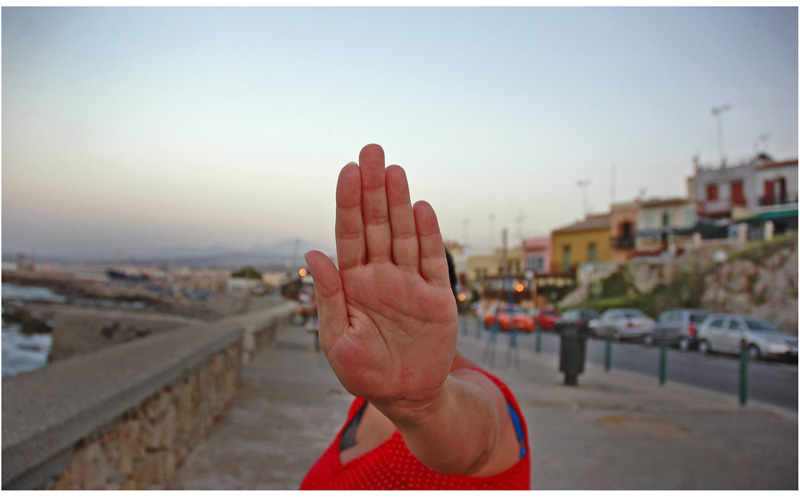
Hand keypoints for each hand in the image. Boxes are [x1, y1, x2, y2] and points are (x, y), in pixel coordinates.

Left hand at [305, 144, 457, 408]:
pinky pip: (433, 260)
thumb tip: (313, 255)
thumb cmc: (364, 372)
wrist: (406, 396)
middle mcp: (381, 275)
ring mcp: (409, 282)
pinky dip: (429, 234)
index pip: (349, 234)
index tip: (347, 171)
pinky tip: (422, 207)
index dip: (348, 203)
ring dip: (400, 203)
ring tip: (394, 170)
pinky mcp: (437, 296)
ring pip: (405, 234)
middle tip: (372, 150)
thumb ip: (328, 297)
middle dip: (373, 189)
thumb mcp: (337, 339)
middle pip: (377, 224)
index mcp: (353, 283)